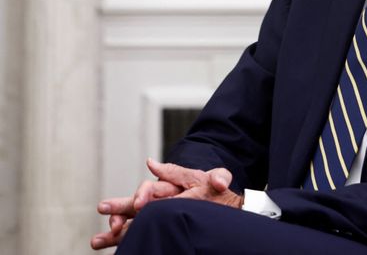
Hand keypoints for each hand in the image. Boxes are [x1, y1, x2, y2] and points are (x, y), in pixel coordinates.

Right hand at [90, 159, 242, 249]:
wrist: (223, 205)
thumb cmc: (217, 189)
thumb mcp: (218, 179)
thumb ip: (213, 175)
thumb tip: (190, 169)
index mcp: (170, 186)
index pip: (152, 188)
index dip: (144, 194)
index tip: (140, 204)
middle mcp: (158, 200)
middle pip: (136, 203)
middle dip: (120, 208)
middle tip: (105, 210)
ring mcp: (154, 215)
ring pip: (130, 221)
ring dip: (114, 228)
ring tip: (97, 240)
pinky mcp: (153, 227)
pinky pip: (133, 233)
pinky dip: (117, 239)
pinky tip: (100, 244)